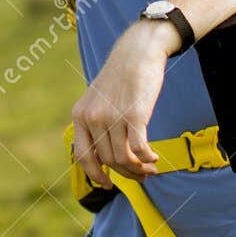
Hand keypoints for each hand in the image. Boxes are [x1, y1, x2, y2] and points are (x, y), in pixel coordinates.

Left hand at [70, 20, 177, 185]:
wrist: (137, 52)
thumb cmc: (121, 77)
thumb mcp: (97, 98)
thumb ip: (95, 122)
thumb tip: (103, 156)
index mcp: (80, 115)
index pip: (84, 157)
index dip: (96, 175)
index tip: (108, 184)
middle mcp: (93, 118)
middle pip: (109, 160)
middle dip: (126, 174)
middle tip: (141, 176)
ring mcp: (113, 117)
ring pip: (124, 159)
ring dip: (139, 169)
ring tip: (151, 169)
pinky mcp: (135, 116)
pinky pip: (139, 150)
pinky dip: (148, 160)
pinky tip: (155, 159)